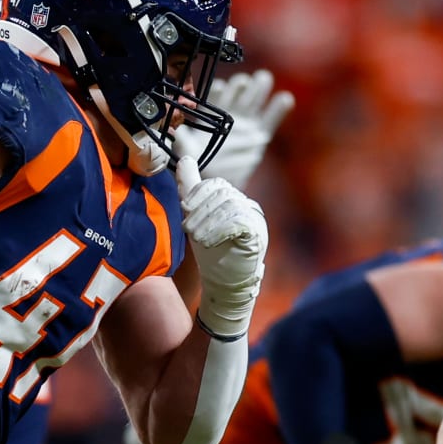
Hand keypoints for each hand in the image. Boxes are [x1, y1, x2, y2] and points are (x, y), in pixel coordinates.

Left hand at [174, 69, 293, 189]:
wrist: (216, 181)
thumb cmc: (198, 163)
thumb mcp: (185, 151)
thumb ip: (181, 140)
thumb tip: (173, 131)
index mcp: (211, 114)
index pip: (215, 97)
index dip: (219, 90)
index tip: (220, 88)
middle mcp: (229, 114)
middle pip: (237, 91)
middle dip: (241, 83)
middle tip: (244, 81)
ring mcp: (246, 123)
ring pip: (255, 99)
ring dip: (260, 86)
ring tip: (263, 78)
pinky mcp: (261, 134)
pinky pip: (271, 118)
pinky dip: (279, 108)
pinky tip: (285, 98)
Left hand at [175, 156, 267, 337]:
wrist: (224, 284)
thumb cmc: (211, 252)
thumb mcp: (196, 218)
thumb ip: (191, 189)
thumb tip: (184, 159)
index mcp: (234, 200)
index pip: (215, 184)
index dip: (196, 194)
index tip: (185, 209)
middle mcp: (248, 206)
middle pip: (221, 193)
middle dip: (199, 209)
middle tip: (188, 228)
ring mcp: (255, 219)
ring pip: (228, 206)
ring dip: (206, 221)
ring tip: (197, 237)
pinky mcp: (257, 233)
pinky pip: (237, 221)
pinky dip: (218, 230)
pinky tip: (209, 242)